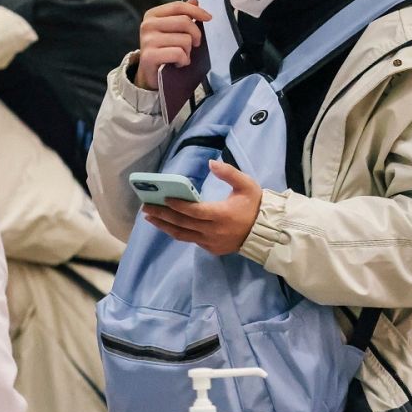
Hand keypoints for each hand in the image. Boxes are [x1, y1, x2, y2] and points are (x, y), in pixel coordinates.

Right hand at [134, 0, 212, 90]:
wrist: (150, 74)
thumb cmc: (164, 49)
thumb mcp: (172, 30)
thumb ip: (181, 15)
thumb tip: (194, 0)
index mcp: (152, 15)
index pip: (178, 6)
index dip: (196, 11)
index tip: (208, 18)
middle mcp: (147, 25)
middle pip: (184, 22)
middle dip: (195, 35)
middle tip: (194, 45)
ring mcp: (147, 41)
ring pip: (184, 40)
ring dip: (188, 51)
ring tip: (182, 56)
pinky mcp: (149, 56)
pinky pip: (178, 54)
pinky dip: (183, 61)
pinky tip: (178, 64)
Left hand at [142, 161, 262, 255]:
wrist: (265, 231)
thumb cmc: (254, 205)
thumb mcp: (246, 185)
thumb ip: (228, 173)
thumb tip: (210, 163)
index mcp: (221, 214)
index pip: (193, 211)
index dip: (177, 205)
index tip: (163, 197)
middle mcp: (213, 231)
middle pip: (182, 223)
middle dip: (162, 214)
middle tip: (146, 207)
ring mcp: (211, 242)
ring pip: (182, 235)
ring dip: (164, 226)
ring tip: (150, 217)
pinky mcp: (211, 248)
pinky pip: (190, 240)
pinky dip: (177, 232)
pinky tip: (167, 225)